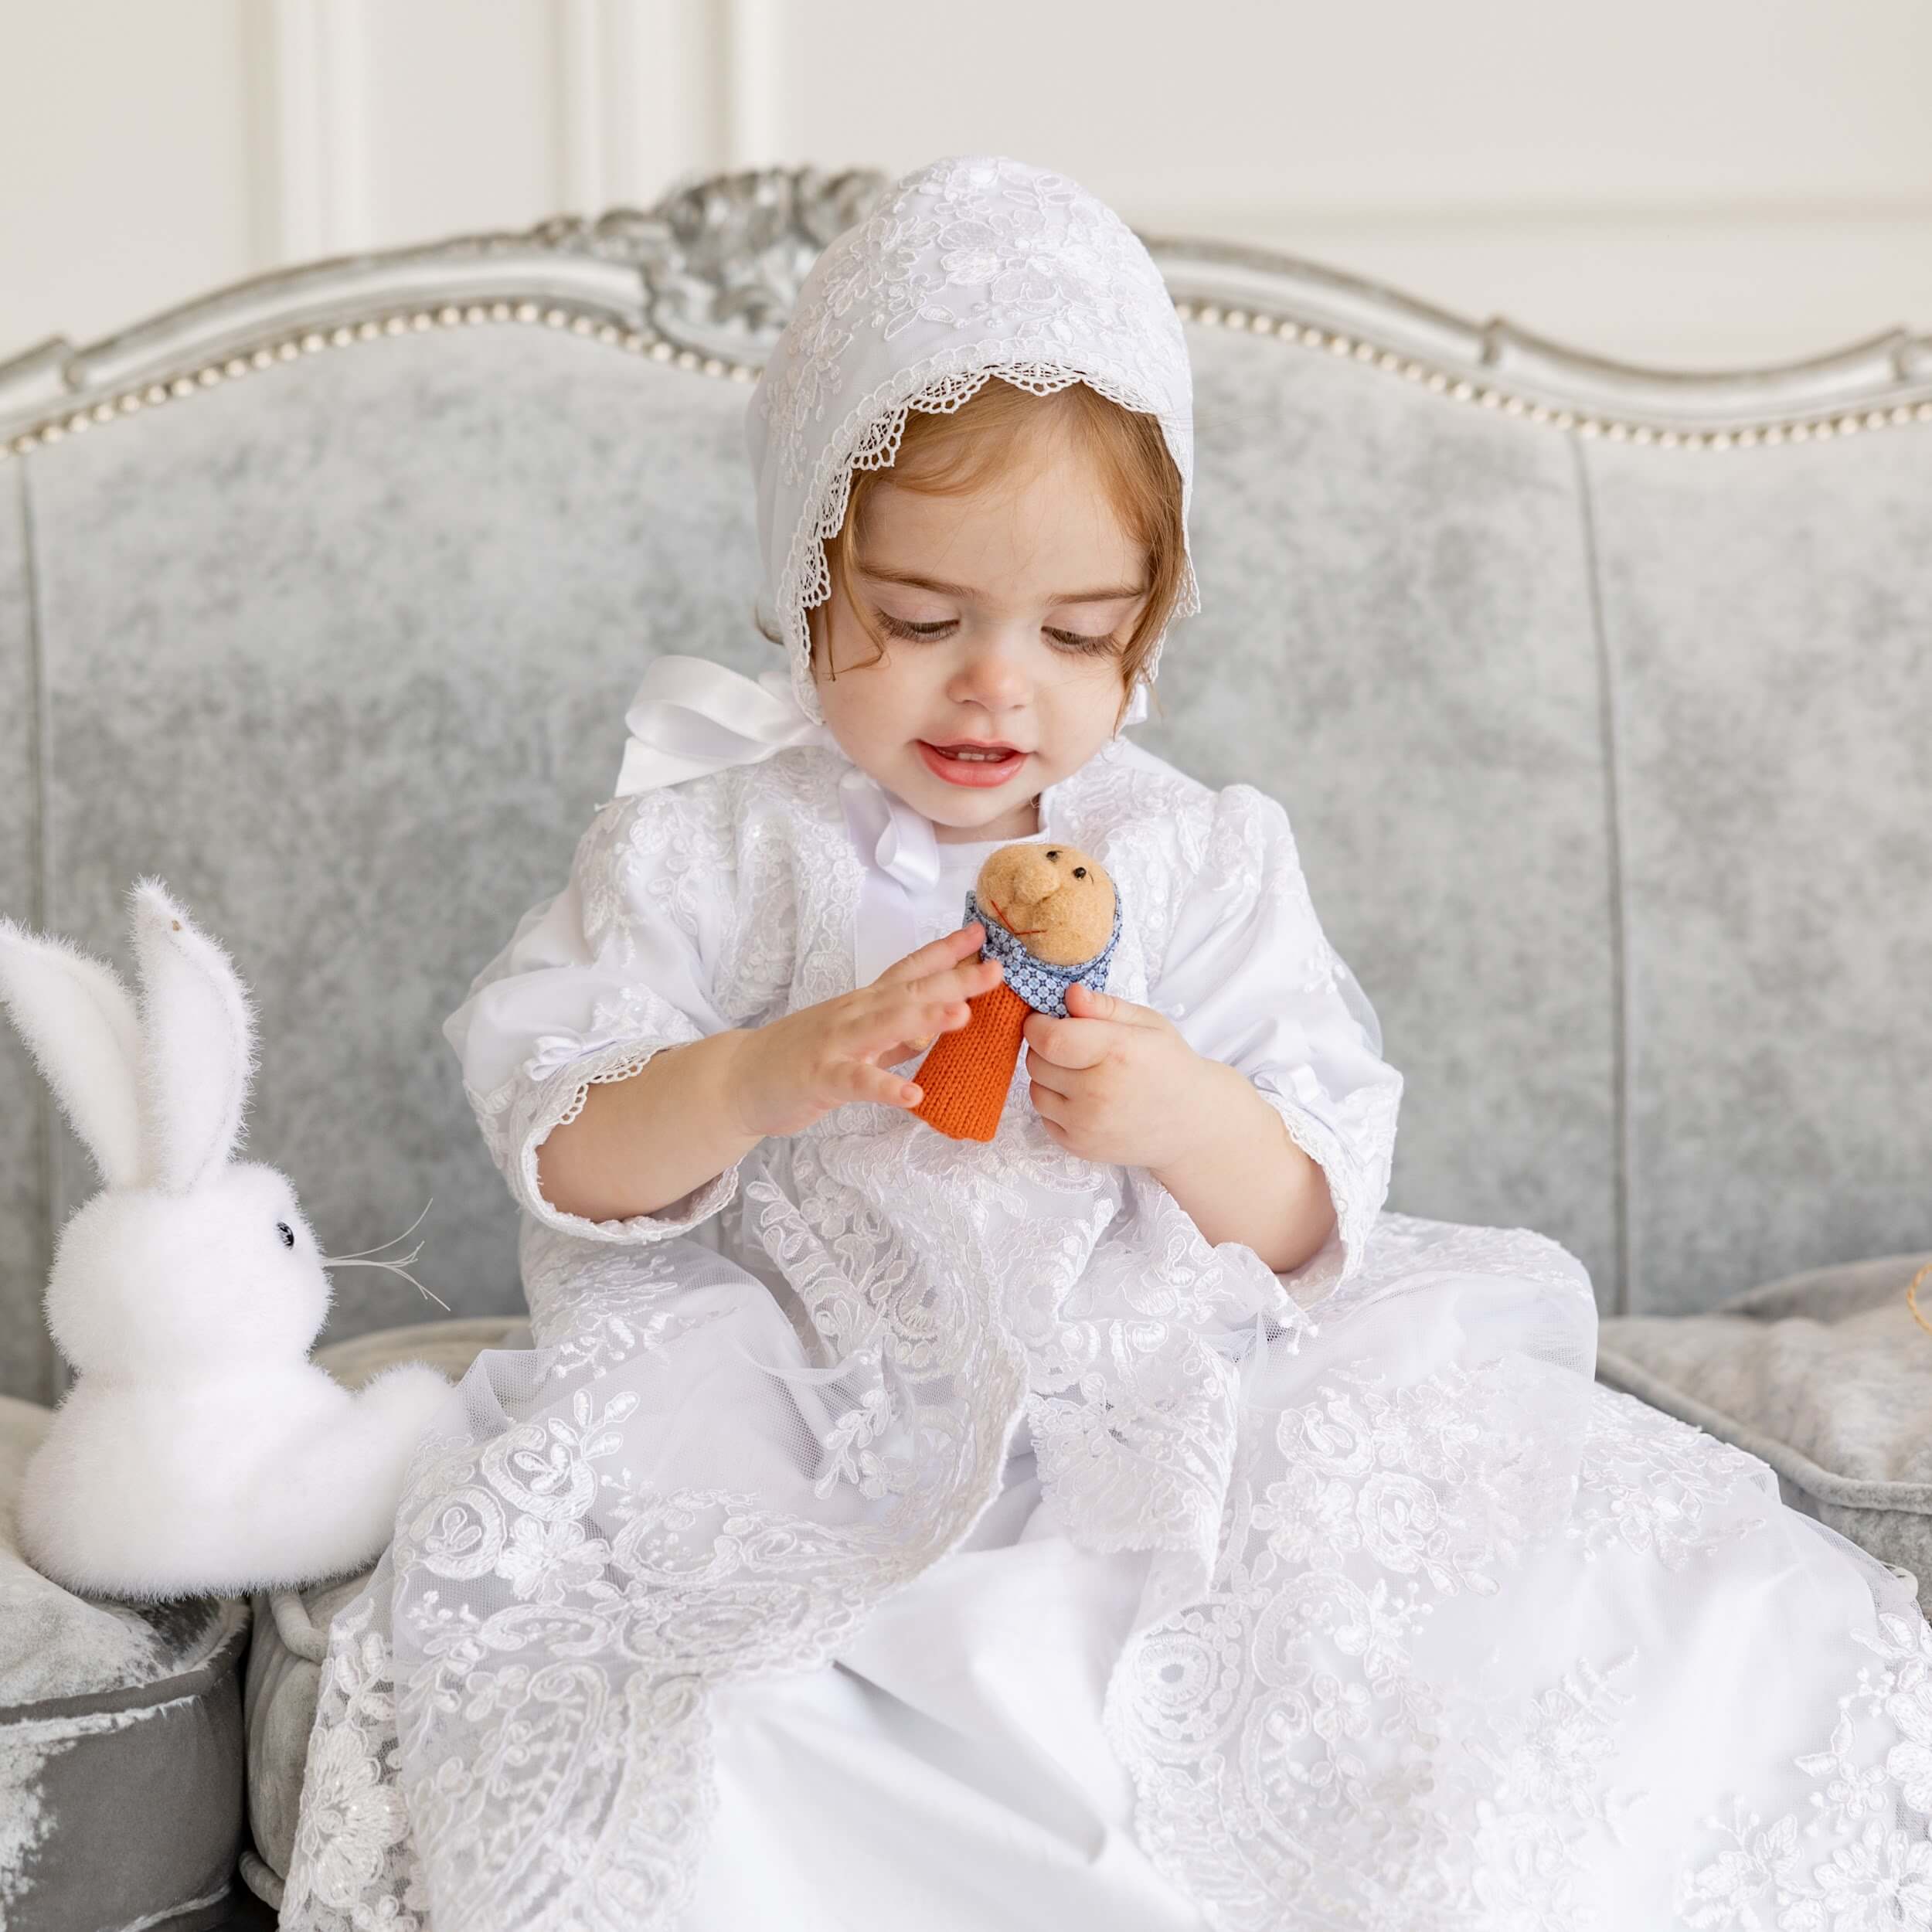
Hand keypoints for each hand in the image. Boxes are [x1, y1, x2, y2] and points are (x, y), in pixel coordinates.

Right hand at [725, 924, 1003, 1138]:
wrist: (740, 1077)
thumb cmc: (801, 1057)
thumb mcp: (858, 1038)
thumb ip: (899, 1032)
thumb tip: (941, 1019)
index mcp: (865, 1003)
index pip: (910, 969)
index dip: (946, 950)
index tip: (981, 933)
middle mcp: (854, 1013)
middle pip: (908, 990)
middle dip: (953, 978)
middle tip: (995, 970)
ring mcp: (836, 1042)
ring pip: (884, 1024)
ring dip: (924, 1017)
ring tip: (963, 1015)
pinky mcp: (821, 1077)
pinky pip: (856, 1081)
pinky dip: (884, 1086)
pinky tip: (912, 1095)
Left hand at [1021, 982, 1220, 1167]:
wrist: (1191, 1122)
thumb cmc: (1168, 1065)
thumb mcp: (1147, 1023)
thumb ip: (1104, 1006)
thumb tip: (1070, 993)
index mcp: (1117, 1053)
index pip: (1049, 1038)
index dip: (1038, 1025)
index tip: (1046, 1020)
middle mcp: (1098, 1092)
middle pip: (1037, 1062)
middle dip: (1046, 1048)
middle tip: (1072, 1047)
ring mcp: (1087, 1125)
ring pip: (1035, 1090)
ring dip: (1048, 1078)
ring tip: (1080, 1073)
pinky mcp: (1079, 1147)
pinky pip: (1044, 1116)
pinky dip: (1056, 1104)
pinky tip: (1084, 1098)